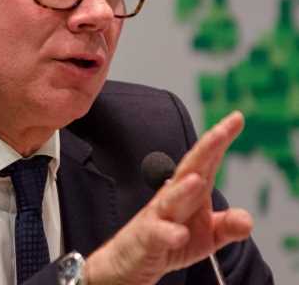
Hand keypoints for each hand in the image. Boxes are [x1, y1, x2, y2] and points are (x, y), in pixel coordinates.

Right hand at [85, 111, 252, 284]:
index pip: (208, 162)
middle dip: (205, 150)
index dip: (220, 141)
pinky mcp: (147, 237)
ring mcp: (158, 215)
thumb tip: (247, 218)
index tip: (235, 118)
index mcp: (190, 192)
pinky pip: (157, 234)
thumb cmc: (167, 240)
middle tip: (220, 131)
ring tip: (197, 179)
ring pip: (171, 199)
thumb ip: (227, 225)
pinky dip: (168, 233)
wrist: (130, 259)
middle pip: (190, 169)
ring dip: (183, 189)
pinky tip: (179, 234)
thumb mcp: (206, 236)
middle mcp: (173, 197)